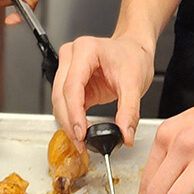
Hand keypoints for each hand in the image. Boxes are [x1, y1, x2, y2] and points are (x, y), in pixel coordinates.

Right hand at [50, 34, 154, 151]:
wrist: (134, 51)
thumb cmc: (133, 57)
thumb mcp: (135, 83)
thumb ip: (129, 111)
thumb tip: (124, 134)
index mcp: (86, 50)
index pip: (72, 86)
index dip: (74, 113)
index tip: (82, 133)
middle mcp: (72, 56)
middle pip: (60, 94)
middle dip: (69, 122)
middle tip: (81, 143)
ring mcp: (68, 68)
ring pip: (58, 101)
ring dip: (68, 123)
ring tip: (82, 141)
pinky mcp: (70, 82)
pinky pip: (65, 103)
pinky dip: (71, 119)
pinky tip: (81, 132)